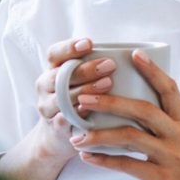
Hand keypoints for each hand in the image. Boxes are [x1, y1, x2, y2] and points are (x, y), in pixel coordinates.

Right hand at [34, 37, 116, 159]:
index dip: (69, 47)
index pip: (55, 54)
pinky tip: (90, 111)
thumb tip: (134, 52)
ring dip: (84, 90)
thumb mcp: (79, 81)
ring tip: (108, 85)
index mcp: (52, 70)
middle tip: (109, 65)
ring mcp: (48, 107)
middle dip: (85, 69)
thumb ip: (93, 67)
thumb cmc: (77, 100)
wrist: (58, 136)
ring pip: (61, 97)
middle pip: (60, 75)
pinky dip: (75, 114)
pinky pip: (62, 120)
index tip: (89, 43)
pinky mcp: (55, 127)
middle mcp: (45, 87)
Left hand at [69, 49, 179, 179]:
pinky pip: (128, 165)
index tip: (134, 54)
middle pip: (144, 109)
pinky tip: (85, 157)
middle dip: (110, 102)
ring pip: (131, 137)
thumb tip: (131, 105)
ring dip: (99, 134)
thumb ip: (162, 126)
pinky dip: (104, 160)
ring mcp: (173, 158)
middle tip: (83, 99)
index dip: (153, 70)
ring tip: (76, 135)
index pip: (170, 89)